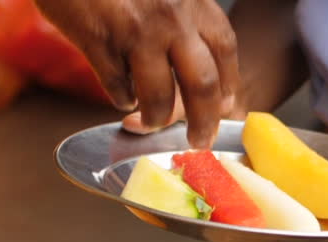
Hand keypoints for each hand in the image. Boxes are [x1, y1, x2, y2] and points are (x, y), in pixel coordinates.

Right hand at [35, 0, 238, 147]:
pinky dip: (121, 99)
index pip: (225, 48)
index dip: (228, 82)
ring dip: (157, 118)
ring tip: (152, 122)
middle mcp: (170, 15)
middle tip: (200, 140)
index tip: (225, 105)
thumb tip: (195, 65)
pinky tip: (120, 96)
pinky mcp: (99, 40)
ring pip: (159, 96)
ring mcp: (135, 29)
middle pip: (203, 84)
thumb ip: (178, 14)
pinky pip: (118, 88)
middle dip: (204, 121)